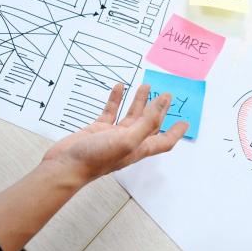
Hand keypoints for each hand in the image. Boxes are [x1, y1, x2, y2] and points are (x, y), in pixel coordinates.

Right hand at [42, 83, 187, 184]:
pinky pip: (110, 111)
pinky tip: (119, 87)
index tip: (185, 122)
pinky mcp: (98, 129)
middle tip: (166, 95)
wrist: (66, 165)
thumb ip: (146, 123)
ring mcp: (112, 135)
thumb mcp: (127, 140)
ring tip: (146, 85)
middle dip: (159, 110)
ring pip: (130, 114)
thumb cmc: (96, 158)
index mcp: (139, 148)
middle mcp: (128, 141)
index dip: (175, 132)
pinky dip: (115, 99)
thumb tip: (161, 106)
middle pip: (149, 123)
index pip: (163, 141)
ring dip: (139, 101)